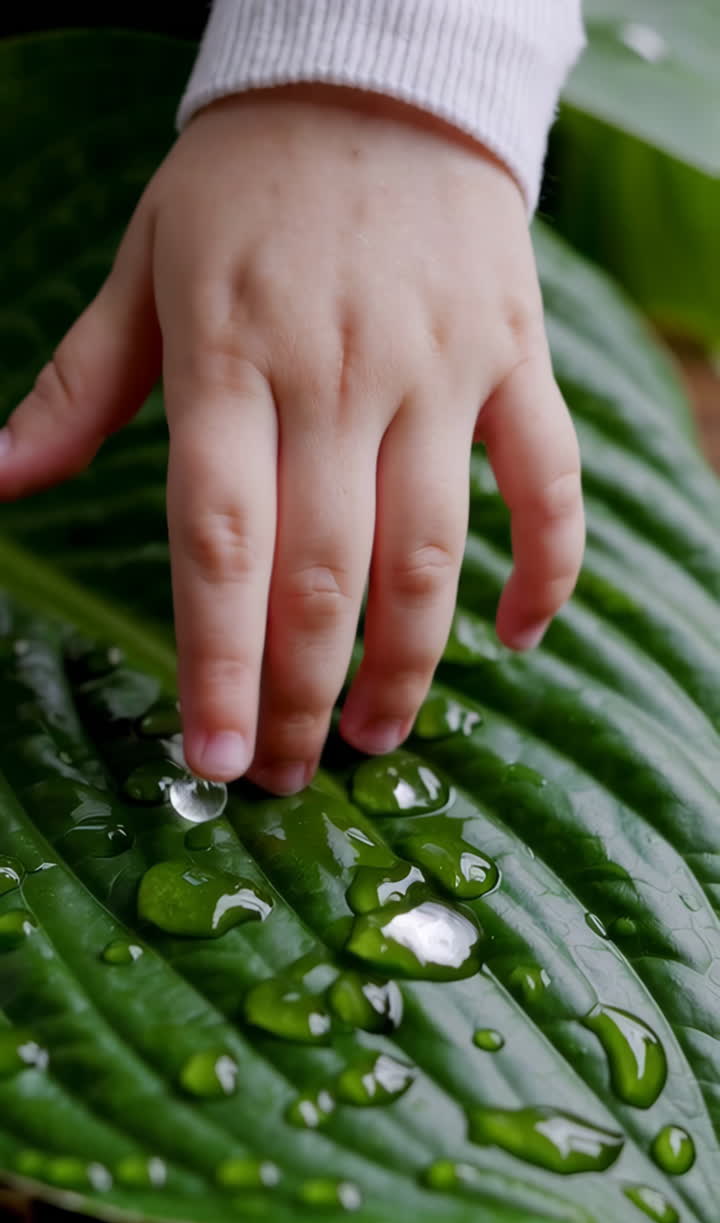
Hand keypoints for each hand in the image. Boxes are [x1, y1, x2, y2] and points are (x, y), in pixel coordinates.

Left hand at [0, 86, 583, 793]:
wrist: (379, 76)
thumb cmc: (244, 185)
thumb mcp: (143, 269)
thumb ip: (78, 389)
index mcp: (230, 360)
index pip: (220, 541)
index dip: (217, 661)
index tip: (213, 755)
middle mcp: (337, 376)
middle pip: (324, 574)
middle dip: (302, 694)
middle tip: (285, 774)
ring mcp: (438, 369)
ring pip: (433, 550)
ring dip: (408, 663)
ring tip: (375, 738)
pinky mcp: (514, 358)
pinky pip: (549, 481)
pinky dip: (548, 567)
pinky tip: (519, 637)